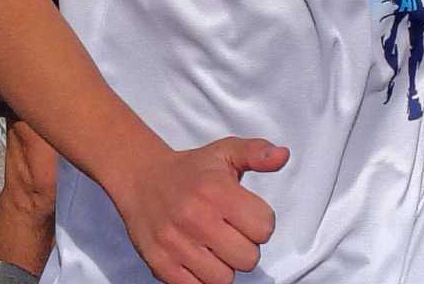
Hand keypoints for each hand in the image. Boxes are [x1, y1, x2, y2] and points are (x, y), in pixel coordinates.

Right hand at [115, 138, 288, 283]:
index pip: (264, 227)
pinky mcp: (160, 263)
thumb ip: (256, 153)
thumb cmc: (189, 171)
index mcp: (215, 190)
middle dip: (242, 246)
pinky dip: (200, 278)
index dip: (258, 222)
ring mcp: (175, 243)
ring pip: (224, 279)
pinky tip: (195, 257)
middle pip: (248, 258)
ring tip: (210, 245)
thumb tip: (282, 155)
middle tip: (227, 232)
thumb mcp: (224, 153)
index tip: (243, 214)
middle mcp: (194, 217)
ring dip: (222, 265)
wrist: (140, 179)